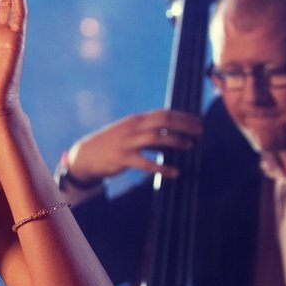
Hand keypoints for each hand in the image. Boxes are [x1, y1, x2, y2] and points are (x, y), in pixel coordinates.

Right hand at [66, 109, 201, 185]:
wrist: (85, 156)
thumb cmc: (112, 144)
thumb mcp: (129, 133)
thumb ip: (149, 133)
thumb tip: (173, 136)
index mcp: (135, 120)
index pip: (164, 113)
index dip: (183, 116)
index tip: (198, 120)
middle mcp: (132, 128)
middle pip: (163, 121)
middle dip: (184, 124)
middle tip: (200, 131)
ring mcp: (127, 143)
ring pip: (156, 138)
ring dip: (175, 141)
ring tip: (190, 146)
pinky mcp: (123, 159)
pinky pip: (146, 163)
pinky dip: (162, 168)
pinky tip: (174, 172)